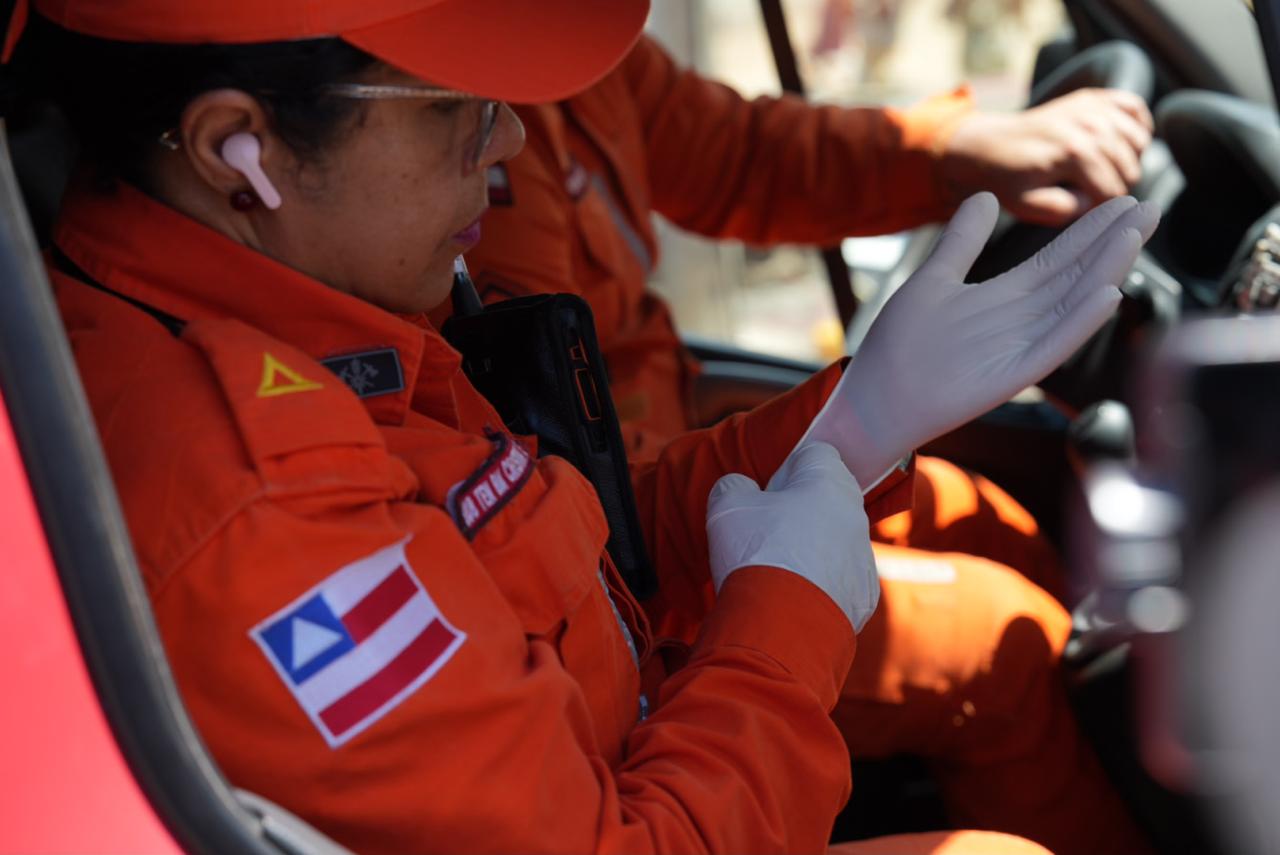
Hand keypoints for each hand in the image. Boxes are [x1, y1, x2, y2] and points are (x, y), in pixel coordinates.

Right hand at [706, 442, 878, 631]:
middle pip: (826, 498)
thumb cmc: (755, 553)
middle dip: (797, 510)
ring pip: (834, 540)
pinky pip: (839, 578)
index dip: (785, 470)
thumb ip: (733, 486)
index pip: (815, 453)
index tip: (765, 495)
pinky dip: (818, 584)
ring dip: (808, 548)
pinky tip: (792, 598)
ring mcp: (863, 557)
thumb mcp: (726, 506)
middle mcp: (855, 514)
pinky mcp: (864, 595)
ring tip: (774, 572)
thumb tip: (742, 490)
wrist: (781, 627)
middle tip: (764, 534)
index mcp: (828, 482)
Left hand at [805, 191, 1159, 487]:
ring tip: (1133, 236)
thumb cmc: (899, 346)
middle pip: (1075, 276)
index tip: (1121, 199)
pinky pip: (1051, 348)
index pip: (1058, 257)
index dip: (1089, 230)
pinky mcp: (1009, 377)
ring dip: (1104, 272)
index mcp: (1003, 297)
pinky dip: (1077, 324)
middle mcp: (1018, 321)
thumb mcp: (933, 279)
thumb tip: (985, 196)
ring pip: (1071, 306)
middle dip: (1110, 243)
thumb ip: (961, 241)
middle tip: (1149, 208)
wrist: (873, 398)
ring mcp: (1017, 348)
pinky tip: (1106, 296)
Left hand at [939, 88, 1153, 225]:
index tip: (1083, 210)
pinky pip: (1135, 109)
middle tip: (1088, 193)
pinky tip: (1118, 145)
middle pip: (1130, 168)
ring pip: (1139, 141)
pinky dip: (1136, 126)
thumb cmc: (1006, 179)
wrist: (988, 146)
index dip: (1102, 209)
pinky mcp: (1093, 97)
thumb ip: (1064, 210)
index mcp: (1074, 152)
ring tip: (1099, 173)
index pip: (1114, 191)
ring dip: (1126, 161)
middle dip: (1114, 188)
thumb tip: (1095, 201)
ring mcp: (1092, 106)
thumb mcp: (1027, 205)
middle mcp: (1089, 124)